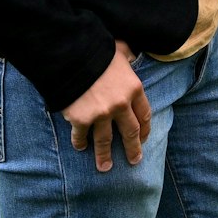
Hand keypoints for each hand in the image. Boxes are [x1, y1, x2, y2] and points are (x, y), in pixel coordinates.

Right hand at [61, 41, 151, 170]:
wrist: (72, 56)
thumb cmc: (98, 50)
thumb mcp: (121, 50)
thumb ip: (128, 56)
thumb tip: (133, 55)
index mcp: (134, 88)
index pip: (144, 114)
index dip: (144, 128)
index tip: (143, 138)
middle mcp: (121, 105)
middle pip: (130, 132)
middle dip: (132, 148)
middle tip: (134, 161)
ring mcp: (101, 114)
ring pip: (105, 141)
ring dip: (105, 156)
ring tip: (105, 167)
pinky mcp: (81, 119)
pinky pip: (81, 136)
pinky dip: (80, 143)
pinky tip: (80, 147)